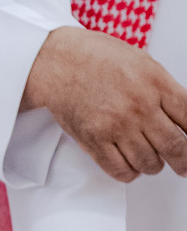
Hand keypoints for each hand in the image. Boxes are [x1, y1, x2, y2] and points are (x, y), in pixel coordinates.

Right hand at [22, 24, 186, 180]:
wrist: (56, 62)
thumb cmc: (96, 58)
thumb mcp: (142, 62)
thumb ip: (165, 89)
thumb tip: (184, 116)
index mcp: (155, 82)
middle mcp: (138, 106)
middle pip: (175, 146)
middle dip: (183, 161)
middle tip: (183, 165)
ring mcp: (116, 125)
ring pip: (150, 163)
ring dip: (153, 164)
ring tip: (149, 157)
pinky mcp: (94, 140)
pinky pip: (121, 171)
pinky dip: (130, 172)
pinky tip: (129, 163)